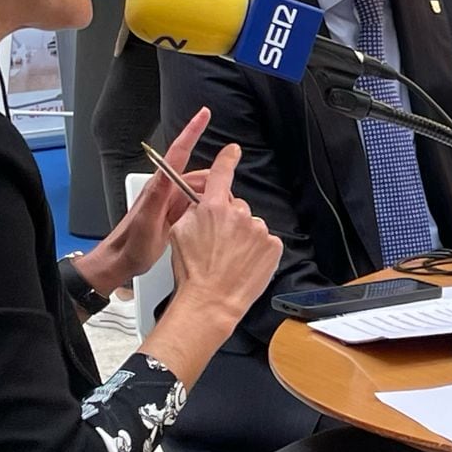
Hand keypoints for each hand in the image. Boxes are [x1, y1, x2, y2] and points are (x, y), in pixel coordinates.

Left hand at [77, 108, 211, 294]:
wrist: (122, 262)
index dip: (192, 131)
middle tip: (230, 188)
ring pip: (201, 191)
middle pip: (197, 174)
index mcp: (159, 187)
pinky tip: (216, 218)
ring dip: (214, 196)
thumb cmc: (131, 244)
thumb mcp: (145, 221)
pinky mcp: (175, 215)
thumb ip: (156, 196)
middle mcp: (166, 191)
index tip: (204, 115)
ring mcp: (171, 203)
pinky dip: (209, 207)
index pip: (178, 152)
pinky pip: (198, 205)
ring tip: (225, 209)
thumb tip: (167, 173)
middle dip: (216, 177)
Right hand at [167, 142, 282, 325]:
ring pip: (251, 226)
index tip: (233, 151)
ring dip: (243, 237)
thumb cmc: (192, 272)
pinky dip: (257, 250)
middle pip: (237, 208)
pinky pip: (265, 242)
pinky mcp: (272, 246)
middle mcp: (239, 215)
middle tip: (218, 244)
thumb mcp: (179, 232)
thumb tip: (201, 204)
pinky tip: (244, 263)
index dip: (227, 160)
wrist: (211, 300)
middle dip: (229, 220)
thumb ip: (193, 211)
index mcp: (213, 208)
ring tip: (230, 258)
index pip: (222, 174)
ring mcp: (258, 230)